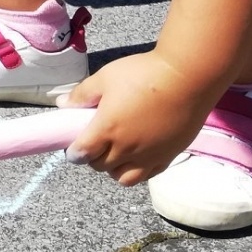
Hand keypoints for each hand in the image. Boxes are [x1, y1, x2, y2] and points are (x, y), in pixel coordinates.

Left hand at [58, 53, 211, 185]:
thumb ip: (82, 94)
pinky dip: (137, 170)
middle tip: (94, 143)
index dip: (74, 153)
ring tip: (116, 151)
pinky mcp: (168, 156)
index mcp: (107, 130)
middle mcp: (126, 149)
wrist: (188, 78)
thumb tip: (63, 104)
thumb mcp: (105, 78)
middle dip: (92, 158)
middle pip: (100, 166)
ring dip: (113, 168)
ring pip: (123, 177)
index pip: (81, 155)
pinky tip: (137, 155)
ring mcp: (149, 156)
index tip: (74, 146)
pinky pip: (147, 175)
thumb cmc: (143, 74)